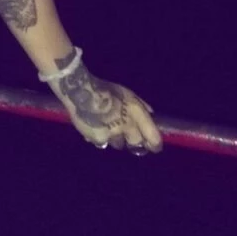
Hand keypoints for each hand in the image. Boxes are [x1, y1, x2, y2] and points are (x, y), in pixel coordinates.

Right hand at [48, 61, 162, 155]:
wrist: (81, 90)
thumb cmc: (105, 88)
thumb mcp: (127, 93)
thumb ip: (141, 105)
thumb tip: (152, 114)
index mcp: (137, 112)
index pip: (153, 136)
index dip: (155, 144)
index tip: (154, 147)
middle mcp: (127, 125)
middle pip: (136, 144)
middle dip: (133, 141)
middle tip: (127, 136)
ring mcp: (113, 134)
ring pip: (118, 144)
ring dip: (115, 139)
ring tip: (107, 127)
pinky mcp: (99, 139)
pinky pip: (102, 143)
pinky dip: (100, 138)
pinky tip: (94, 127)